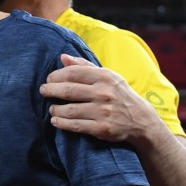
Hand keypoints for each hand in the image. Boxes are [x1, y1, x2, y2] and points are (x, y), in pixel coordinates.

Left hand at [39, 53, 155, 142]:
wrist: (142, 120)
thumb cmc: (119, 94)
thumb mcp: (107, 76)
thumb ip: (84, 66)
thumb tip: (63, 57)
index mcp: (104, 77)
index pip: (73, 72)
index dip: (56, 76)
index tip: (49, 79)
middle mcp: (104, 93)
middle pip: (68, 90)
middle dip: (50, 90)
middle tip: (44, 91)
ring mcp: (103, 111)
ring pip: (68, 110)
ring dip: (54, 110)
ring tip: (51, 109)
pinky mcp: (102, 128)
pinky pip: (74, 125)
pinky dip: (61, 123)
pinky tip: (56, 121)